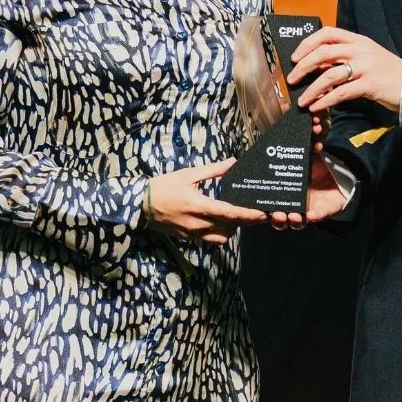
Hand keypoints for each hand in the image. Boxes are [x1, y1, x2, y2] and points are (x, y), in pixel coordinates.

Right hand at [145, 159, 267, 244]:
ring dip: (232, 229)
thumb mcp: (189, 174)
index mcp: (198, 206)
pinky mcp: (188, 239)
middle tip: (255, 213)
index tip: (262, 214)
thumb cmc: (164, 186)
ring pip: (221, 238)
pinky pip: (210, 239)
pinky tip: (220, 221)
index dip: (249, 215)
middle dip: (245, 222)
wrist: (139, 204)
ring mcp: (192, 234)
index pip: (230, 214)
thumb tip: (233, 162)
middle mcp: (197, 224)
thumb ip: (214, 170)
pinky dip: (220, 232)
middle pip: (230, 228)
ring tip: (236, 216)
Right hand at [270, 143, 348, 230]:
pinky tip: (310, 215)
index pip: (271, 205)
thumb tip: (306, 131)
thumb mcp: (307, 158)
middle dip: (278, 219)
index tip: (262, 207)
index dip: (265, 209)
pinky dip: (314, 217)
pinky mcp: (323, 212)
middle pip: (281, 219)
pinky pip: (317, 217)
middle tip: (277, 214)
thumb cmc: (317, 166)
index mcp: (285, 194)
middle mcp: (294, 205)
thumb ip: (304, 148)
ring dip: (293, 221)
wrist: (339, 175)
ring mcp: (307, 210)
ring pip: (297, 222)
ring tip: (293, 216)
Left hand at [287, 26, 401, 114]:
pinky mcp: (370, 84)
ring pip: (330, 75)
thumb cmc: (387, 73)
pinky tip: (318, 107)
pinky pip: (342, 92)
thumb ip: (343, 58)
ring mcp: (366, 67)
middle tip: (292, 79)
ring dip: (312, 89)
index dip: (308, 43)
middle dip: (303, 66)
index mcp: (358, 41)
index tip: (295, 57)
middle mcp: (360, 50)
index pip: (327, 33)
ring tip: (302, 101)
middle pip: (324, 52)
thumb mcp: (366, 58)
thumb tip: (316, 65)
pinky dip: (326, 100)